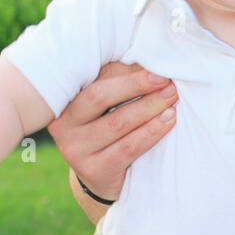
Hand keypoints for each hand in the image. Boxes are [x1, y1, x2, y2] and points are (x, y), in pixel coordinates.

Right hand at [47, 61, 177, 199]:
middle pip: (99, 97)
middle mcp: (62, 125)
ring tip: (172, 97)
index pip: (93, 78)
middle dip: (136, 85)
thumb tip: (146, 58)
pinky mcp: (94, 171)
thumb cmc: (107, 129)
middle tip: (165, 80)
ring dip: (149, 108)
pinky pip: (128, 147)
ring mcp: (75, 150)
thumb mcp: (106, 105)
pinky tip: (169, 120)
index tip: (154, 64)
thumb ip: (117, 81)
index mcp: (62, 100)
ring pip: (117, 123)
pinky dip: (152, 132)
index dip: (124, 70)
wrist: (101, 177)